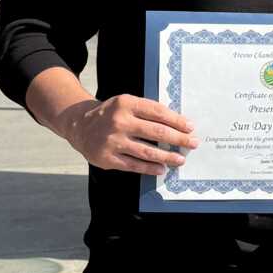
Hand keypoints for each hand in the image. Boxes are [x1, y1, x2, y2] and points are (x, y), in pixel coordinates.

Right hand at [60, 94, 197, 174]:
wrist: (80, 125)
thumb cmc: (110, 114)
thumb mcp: (125, 103)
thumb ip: (146, 110)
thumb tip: (177, 124)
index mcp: (126, 103)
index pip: (158, 112)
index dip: (177, 120)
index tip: (190, 127)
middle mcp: (119, 121)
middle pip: (157, 132)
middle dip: (179, 139)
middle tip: (192, 144)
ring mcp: (113, 141)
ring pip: (147, 151)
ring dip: (167, 156)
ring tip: (180, 159)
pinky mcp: (108, 158)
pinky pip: (134, 165)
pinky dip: (150, 168)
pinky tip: (161, 168)